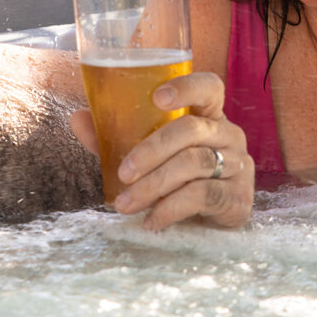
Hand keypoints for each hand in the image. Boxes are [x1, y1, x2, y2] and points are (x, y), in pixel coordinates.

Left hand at [70, 70, 252, 229]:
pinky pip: (203, 195)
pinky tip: (151, 220)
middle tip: (123, 173)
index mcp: (209, 117)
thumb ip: (116, 137)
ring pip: (195, 164)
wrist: (210, 228)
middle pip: (192, 129)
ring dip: (154, 185)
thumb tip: (78, 118)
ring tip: (125, 204)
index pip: (209, 88)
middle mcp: (229, 135)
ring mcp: (239, 166)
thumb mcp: (148, 157)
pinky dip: (171, 208)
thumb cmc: (177, 181)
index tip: (157, 97)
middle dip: (151, 150)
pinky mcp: (239, 198)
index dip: (187, 87)